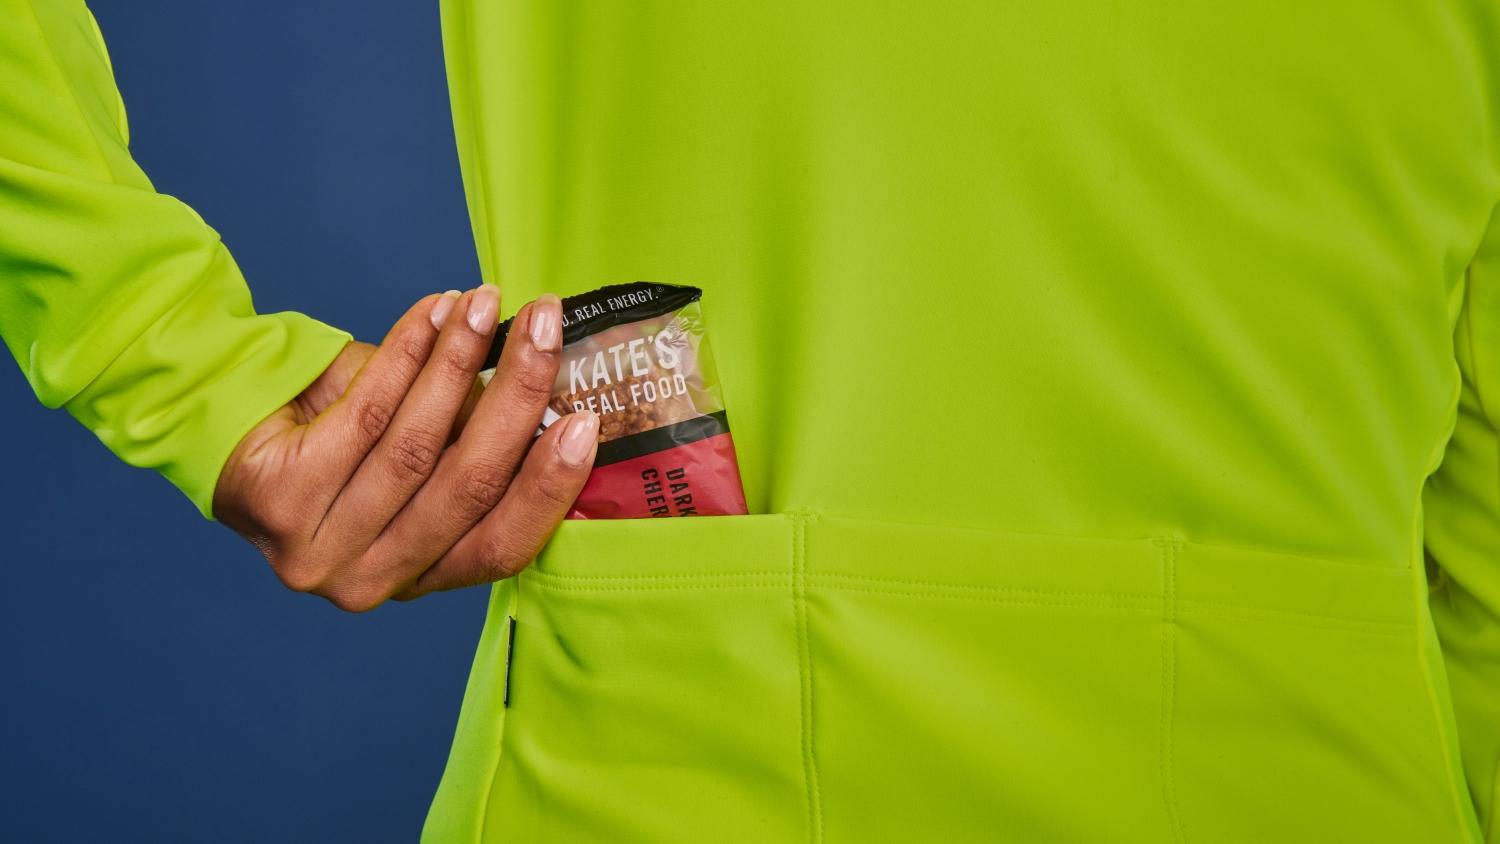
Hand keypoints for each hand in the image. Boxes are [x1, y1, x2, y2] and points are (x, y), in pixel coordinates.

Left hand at [212, 286, 599, 611]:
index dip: (548, 487)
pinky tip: (436, 312)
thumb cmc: (341, 445)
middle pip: (465, 489)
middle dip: (516, 399)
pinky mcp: (278, 501)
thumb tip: (550, 392)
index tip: (587, 421)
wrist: (234, 432)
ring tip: (487, 303)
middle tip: (546, 330)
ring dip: (461, 362)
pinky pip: (364, 415)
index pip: (500, 548)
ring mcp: (318, 550)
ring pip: (416, 447)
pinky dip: (406, 355)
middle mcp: (370, 582)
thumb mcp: (421, 461)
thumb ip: (474, 446)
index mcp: (421, 578)